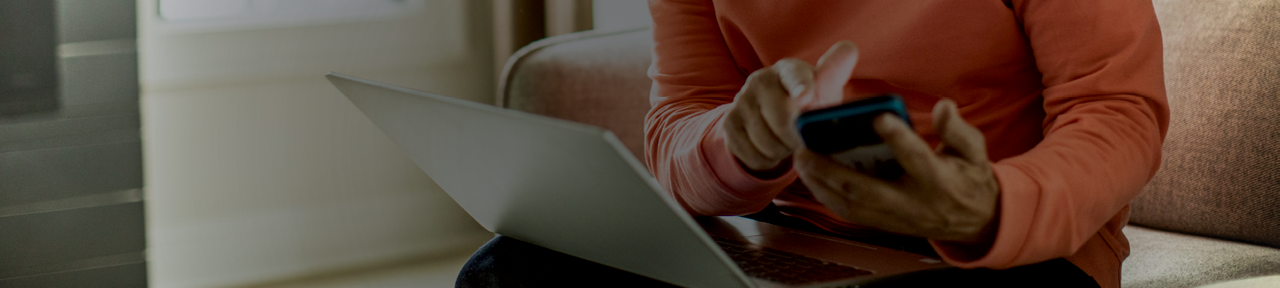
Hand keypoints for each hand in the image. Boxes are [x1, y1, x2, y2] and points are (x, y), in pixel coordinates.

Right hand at [725, 42, 858, 176]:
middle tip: (804, 140)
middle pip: (781, 120)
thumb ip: (834, 75)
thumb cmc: (809, 103)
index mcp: (789, 69)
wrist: (775, 118)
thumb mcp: (826, 92)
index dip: (800, 87)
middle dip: (797, 138)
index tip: (805, 97)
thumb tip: (848, 50)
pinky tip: (772, 148)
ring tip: (788, 142)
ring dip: (782, 151)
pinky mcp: (729, 122)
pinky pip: (751, 154)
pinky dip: (766, 159)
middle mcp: (761, 80)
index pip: (794, 76)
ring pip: (766, 142)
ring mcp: (741, 101)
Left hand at [795, 99, 999, 243]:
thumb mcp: (974, 151)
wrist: (975, 222)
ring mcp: (896, 217)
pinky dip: (827, 197)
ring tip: (801, 161)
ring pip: (852, 205)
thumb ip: (957, 130)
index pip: (917, 158)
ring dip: (822, 185)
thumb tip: (943, 107)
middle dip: (833, 171)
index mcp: (939, 180)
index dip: (899, 139)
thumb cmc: (969, 178)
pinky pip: (850, 214)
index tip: (878, 118)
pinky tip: (811, 178)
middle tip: (806, 149)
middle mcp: (913, 202)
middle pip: (868, 189)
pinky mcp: (884, 224)